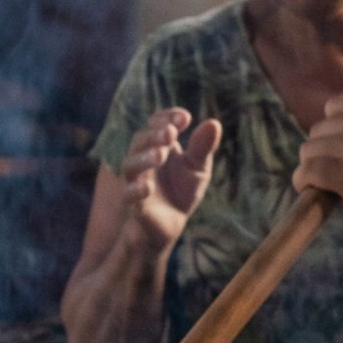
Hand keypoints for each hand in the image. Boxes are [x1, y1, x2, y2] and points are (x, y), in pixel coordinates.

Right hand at [119, 108, 222, 248]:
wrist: (171, 225)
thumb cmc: (182, 191)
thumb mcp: (198, 168)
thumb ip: (202, 148)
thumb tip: (213, 123)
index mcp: (158, 146)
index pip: (156, 124)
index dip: (166, 118)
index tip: (184, 118)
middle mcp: (143, 160)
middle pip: (140, 140)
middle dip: (155, 135)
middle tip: (171, 133)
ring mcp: (136, 181)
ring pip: (130, 165)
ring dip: (145, 158)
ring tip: (161, 155)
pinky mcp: (135, 205)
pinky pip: (129, 195)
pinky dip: (135, 190)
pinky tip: (148, 188)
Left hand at [294, 93, 342, 249]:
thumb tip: (341, 130)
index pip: (334, 108)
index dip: (334, 132)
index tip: (339, 150)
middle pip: (319, 131)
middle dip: (323, 152)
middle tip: (334, 173)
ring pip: (310, 151)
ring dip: (312, 168)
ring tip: (323, 185)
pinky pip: (309, 172)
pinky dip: (303, 182)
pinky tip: (309, 190)